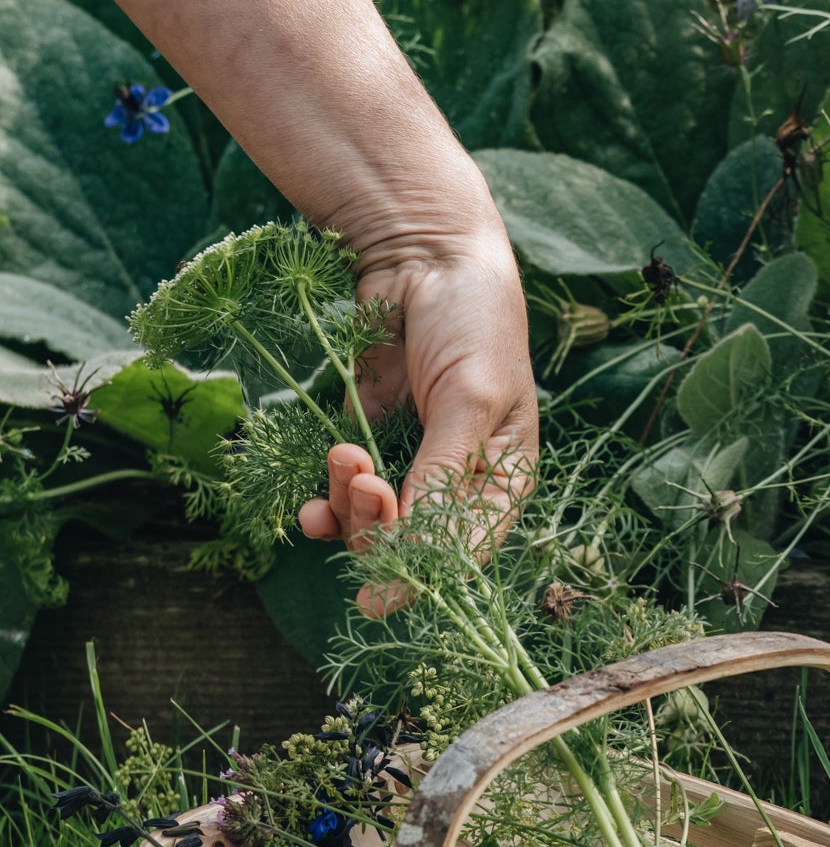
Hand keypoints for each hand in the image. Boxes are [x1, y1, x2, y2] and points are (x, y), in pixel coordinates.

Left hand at [297, 213, 538, 614]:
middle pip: (413, 544)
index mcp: (503, 478)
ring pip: (373, 523)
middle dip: (380, 525)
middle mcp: (458, 482)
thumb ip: (444, 473)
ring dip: (349, 507)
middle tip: (363, 481)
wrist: (423, 249)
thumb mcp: (470, 397)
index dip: (423, 576)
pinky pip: (341, 494)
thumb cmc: (473, 320)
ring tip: (342, 455)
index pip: (467, 551)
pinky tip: (309, 505)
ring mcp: (409, 462)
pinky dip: (325, 503)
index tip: (377, 597)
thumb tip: (421, 551)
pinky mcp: (368, 439)